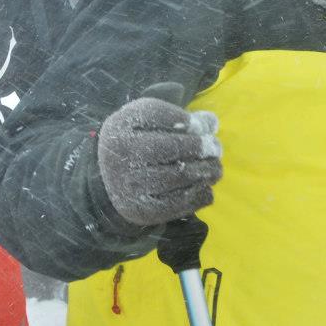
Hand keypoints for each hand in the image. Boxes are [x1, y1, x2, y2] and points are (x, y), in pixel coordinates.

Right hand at [97, 82, 222, 226]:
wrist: (109, 181)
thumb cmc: (136, 143)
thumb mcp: (147, 122)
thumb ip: (179, 117)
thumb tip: (212, 123)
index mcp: (121, 127)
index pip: (157, 114)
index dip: (185, 119)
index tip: (201, 126)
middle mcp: (122, 155)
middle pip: (172, 147)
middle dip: (202, 146)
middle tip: (216, 148)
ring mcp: (132, 186)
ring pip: (181, 175)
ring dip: (207, 170)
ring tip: (215, 167)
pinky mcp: (143, 211)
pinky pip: (180, 203)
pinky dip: (201, 193)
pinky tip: (206, 186)